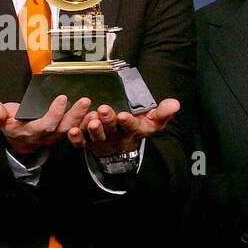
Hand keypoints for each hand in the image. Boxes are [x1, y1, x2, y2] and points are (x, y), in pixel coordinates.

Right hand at [0, 95, 91, 156]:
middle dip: (74, 115)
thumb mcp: (0, 118)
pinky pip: (79, 129)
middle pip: (63, 128)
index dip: (54, 114)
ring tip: (93, 105)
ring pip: (73, 129)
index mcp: (30, 132)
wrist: (19, 136)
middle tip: (84, 100)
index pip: (44, 125)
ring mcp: (57, 136)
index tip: (61, 98)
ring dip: (84, 118)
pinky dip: (88, 122)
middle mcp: (46, 136)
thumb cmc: (11, 122)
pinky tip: (97, 112)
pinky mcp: (65, 132)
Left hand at [66, 99, 180, 156]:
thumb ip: (163, 112)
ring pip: (96, 136)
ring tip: (90, 120)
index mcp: (132, 130)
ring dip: (93, 129)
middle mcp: (116, 137)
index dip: (127, 122)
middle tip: (104, 110)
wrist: (122, 143)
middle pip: (112, 130)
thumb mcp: (153, 121)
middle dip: (108, 120)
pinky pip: (81, 143)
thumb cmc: (138, 126)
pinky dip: (76, 138)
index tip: (124, 115)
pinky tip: (71, 131)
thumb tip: (175, 104)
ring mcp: (101, 141)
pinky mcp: (88, 143)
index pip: (131, 127)